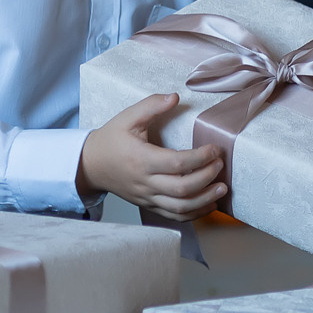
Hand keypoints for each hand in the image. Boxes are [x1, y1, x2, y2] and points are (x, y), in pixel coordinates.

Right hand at [77, 93, 226, 220]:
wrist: (90, 165)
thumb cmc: (110, 140)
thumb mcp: (127, 117)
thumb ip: (151, 105)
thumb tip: (175, 97)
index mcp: (141, 159)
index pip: (177, 163)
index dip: (200, 157)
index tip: (214, 149)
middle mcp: (145, 182)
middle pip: (182, 188)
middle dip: (207, 177)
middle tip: (220, 164)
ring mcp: (147, 197)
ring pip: (180, 207)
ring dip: (205, 200)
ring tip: (222, 188)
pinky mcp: (148, 205)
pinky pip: (174, 216)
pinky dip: (195, 213)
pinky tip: (209, 203)